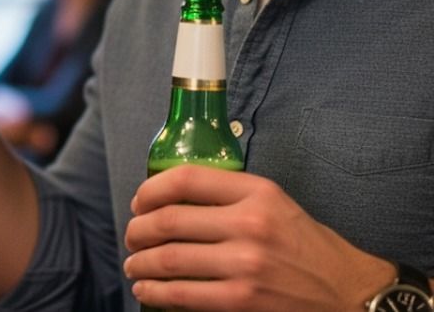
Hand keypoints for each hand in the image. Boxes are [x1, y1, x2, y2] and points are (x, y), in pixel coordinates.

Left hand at [124, 164, 394, 310]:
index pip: (186, 178)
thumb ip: (228, 195)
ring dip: (139, 262)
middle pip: (168, 220)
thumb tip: (169, 198)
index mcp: (256, 192)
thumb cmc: (304, 245)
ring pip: (168, 258)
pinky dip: (154, 291)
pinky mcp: (242, 300)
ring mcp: (245, 265)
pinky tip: (146, 288)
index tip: (139, 202)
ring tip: (133, 263)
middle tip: (131, 237)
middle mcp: (249, 224)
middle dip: (137, 230)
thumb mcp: (274, 203)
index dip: (150, 190)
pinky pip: (182, 293)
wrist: (346, 292)